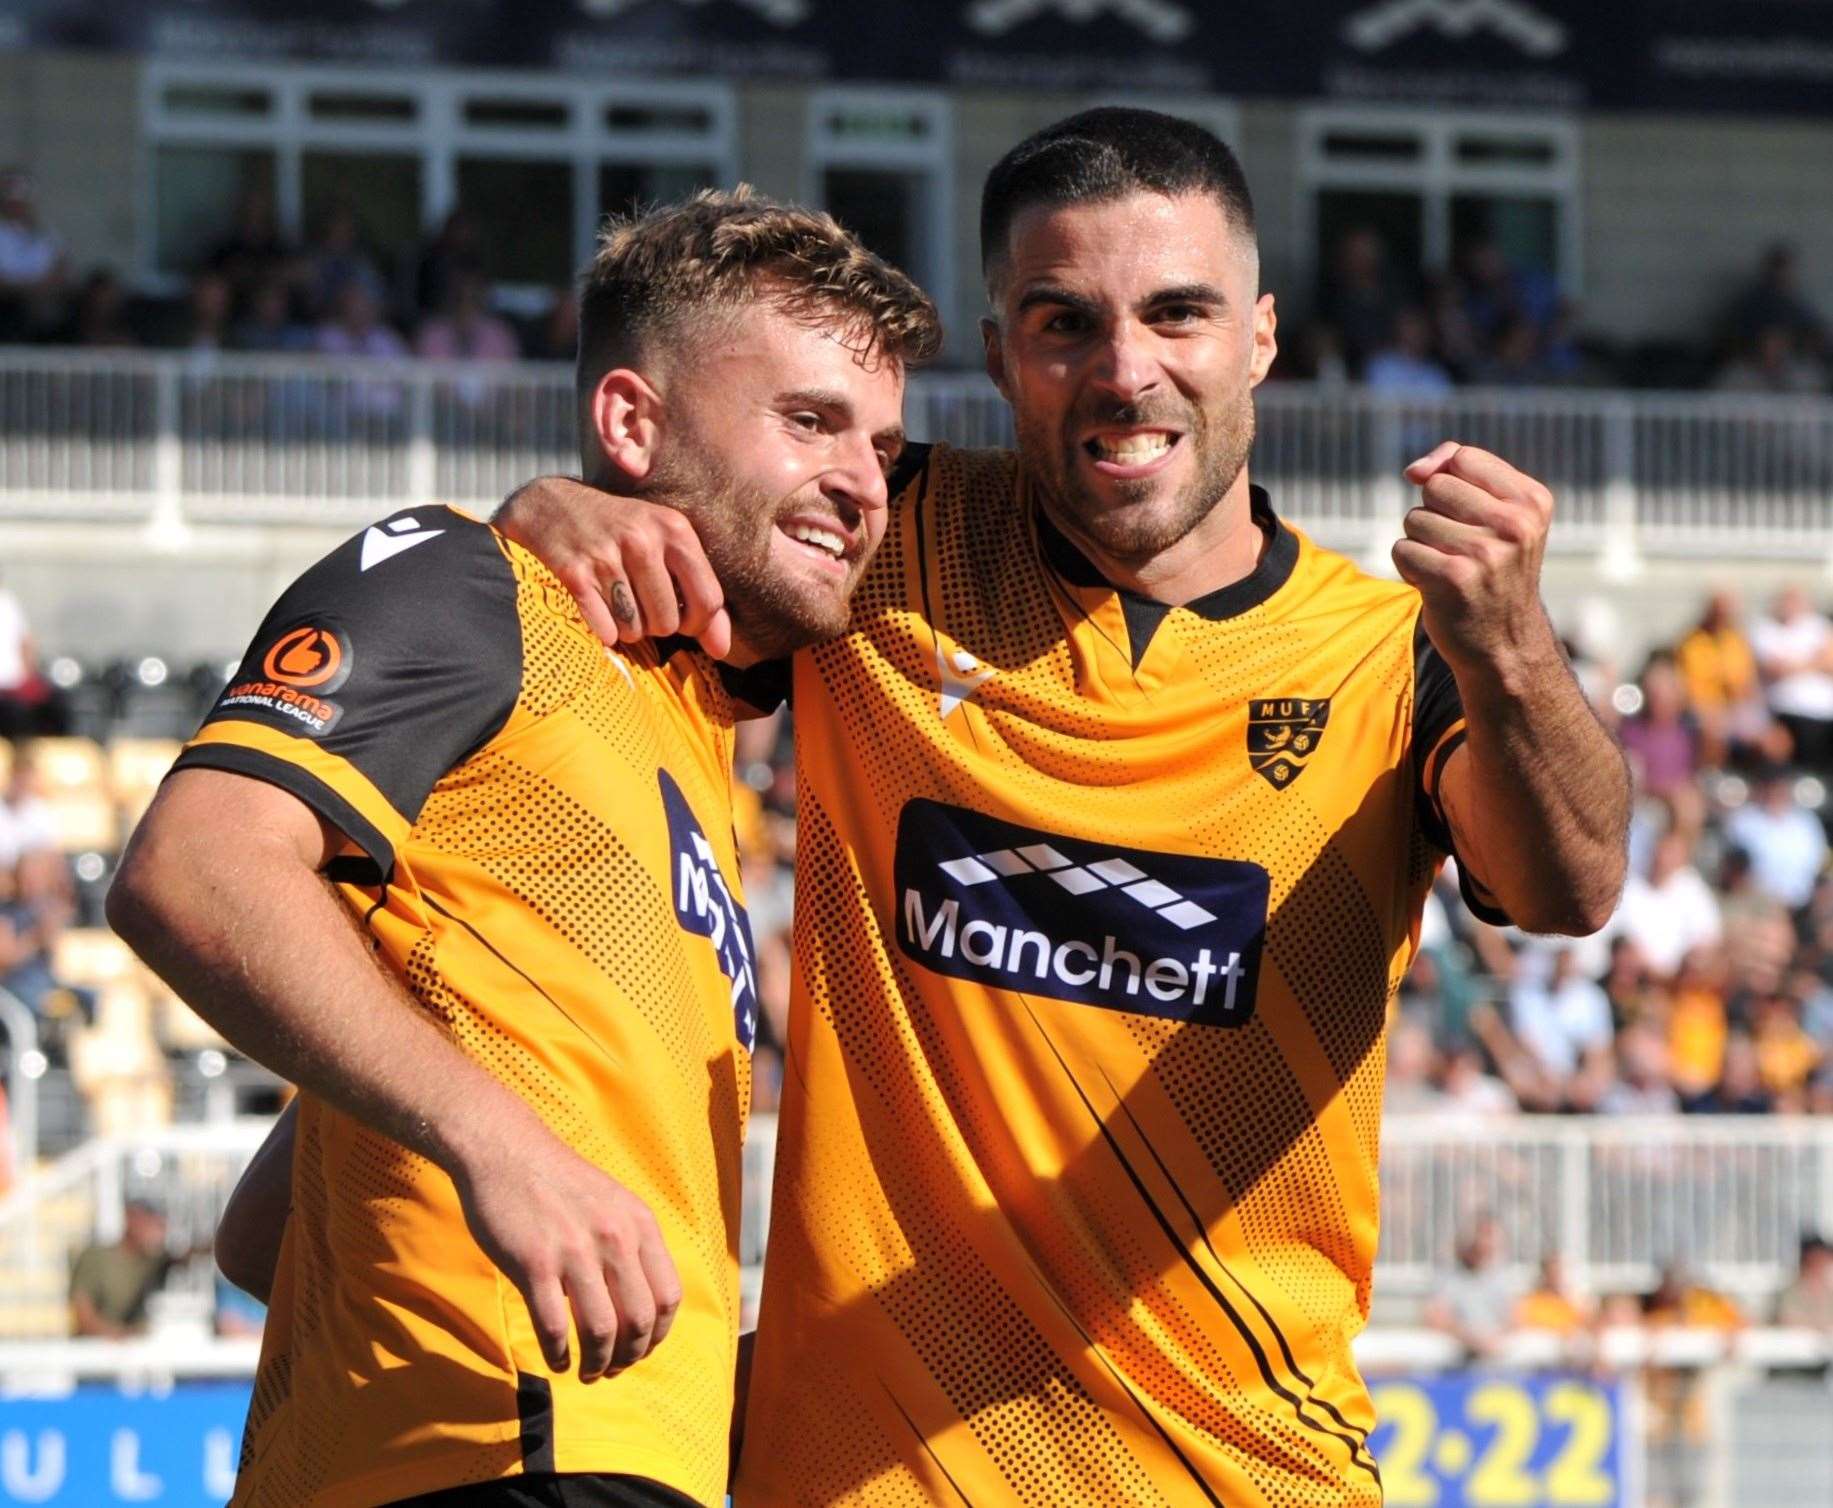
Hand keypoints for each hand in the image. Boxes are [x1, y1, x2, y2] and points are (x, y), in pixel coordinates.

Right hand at [451, 1118, 682, 1381]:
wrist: (506, 1152)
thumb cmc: (559, 1183)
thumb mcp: (613, 1202)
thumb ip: (632, 1243)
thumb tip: (643, 1303)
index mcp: (639, 1224)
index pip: (668, 1296)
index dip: (659, 1334)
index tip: (642, 1348)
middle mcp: (614, 1238)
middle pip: (638, 1321)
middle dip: (629, 1357)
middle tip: (613, 1369)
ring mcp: (574, 1252)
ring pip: (600, 1331)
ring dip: (596, 1364)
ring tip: (587, 1372)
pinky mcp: (534, 1264)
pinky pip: (554, 1327)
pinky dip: (559, 1354)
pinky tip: (557, 1359)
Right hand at [496, 476, 730, 658]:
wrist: (553, 505)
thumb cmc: (621, 531)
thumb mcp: (667, 546)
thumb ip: (701, 596)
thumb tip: (722, 650)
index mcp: (675, 529)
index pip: (708, 601)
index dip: (698, 623)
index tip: (682, 619)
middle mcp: (643, 540)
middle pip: (668, 623)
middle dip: (656, 626)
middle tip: (641, 605)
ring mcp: (607, 556)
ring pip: (634, 629)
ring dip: (627, 627)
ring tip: (618, 601)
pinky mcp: (574, 573)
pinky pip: (604, 629)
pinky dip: (603, 629)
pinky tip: (598, 605)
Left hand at [1393, 442, 1557, 675]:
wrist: (1504, 644)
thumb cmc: (1492, 571)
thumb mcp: (1496, 515)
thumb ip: (1457, 473)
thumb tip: (1415, 470)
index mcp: (1532, 500)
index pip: (1462, 458)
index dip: (1445, 479)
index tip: (1459, 511)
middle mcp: (1515, 524)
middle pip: (1435, 487)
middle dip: (1433, 515)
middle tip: (1458, 547)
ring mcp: (1486, 552)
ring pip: (1415, 519)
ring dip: (1420, 544)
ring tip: (1450, 568)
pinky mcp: (1454, 579)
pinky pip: (1402, 549)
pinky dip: (1409, 567)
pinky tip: (1436, 585)